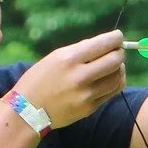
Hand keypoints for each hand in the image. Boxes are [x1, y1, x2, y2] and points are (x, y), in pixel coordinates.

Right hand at [13, 30, 128, 128]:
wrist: (27, 111)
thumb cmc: (39, 79)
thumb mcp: (55, 57)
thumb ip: (81, 50)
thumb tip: (106, 44)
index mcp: (69, 59)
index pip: (104, 44)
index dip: (116, 38)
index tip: (118, 37)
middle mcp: (80, 76)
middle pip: (115, 60)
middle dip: (120, 52)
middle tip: (117, 51)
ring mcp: (86, 94)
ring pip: (118, 77)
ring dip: (120, 68)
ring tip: (114, 65)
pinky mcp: (90, 108)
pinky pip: (112, 92)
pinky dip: (116, 82)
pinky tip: (110, 78)